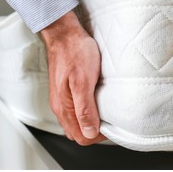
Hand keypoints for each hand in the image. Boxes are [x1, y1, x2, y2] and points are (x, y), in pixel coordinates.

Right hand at [40, 11, 105, 144]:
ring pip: (75, 124)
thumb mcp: (83, 80)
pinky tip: (95, 103)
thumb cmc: (75, 52)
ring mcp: (61, 100)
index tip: (112, 125)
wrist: (64, 34)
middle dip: (95, 132)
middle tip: (110, 119)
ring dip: (90, 123)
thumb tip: (90, 132)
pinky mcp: (64, 92)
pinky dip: (85, 113)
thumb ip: (85, 108)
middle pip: (78, 134)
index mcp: (65, 107)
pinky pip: (74, 112)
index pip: (82, 137)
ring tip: (104, 112)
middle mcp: (61, 107)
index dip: (99, 135)